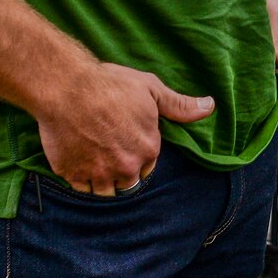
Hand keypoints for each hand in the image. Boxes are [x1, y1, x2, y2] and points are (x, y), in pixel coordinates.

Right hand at [35, 61, 212, 195]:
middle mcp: (125, 167)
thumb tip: (210, 106)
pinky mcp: (71, 174)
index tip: (128, 146)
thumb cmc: (112, 85)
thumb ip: (179, 105)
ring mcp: (97, 173)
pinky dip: (80, 180)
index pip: (148, 168)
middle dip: (122, 174)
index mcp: (148, 149)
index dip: (139, 157)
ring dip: (102, 182)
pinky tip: (78, 164)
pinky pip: (80, 189)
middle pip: (128, 184)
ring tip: (95, 164)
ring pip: (105, 192)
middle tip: (110, 155)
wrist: (68, 88)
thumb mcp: (151, 89)